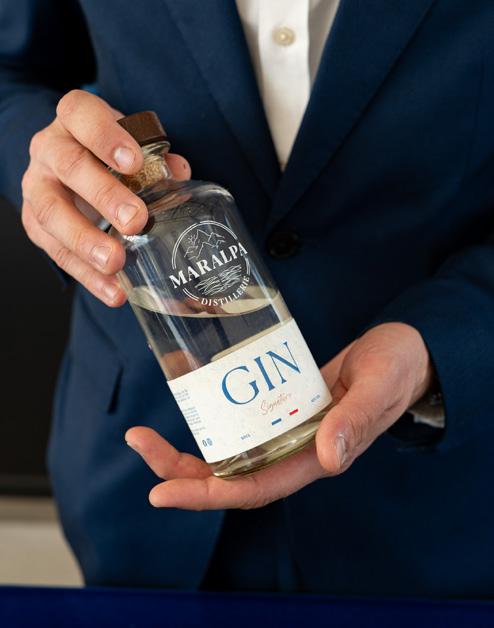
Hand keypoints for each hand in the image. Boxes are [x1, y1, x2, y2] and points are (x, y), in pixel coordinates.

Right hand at [21, 89, 190, 305]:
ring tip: (116, 263)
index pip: (80, 114)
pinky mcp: (35, 225)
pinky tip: (113, 291)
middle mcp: (49, 150)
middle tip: (136, 221)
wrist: (68, 172)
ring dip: (86, 241)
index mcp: (74, 122)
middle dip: (104, 195)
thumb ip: (156, 159)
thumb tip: (179, 172)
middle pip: (70, 167)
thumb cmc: (107, 157)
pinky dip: (87, 276)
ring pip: (52, 213)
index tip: (134, 162)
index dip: (105, 135)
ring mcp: (37, 188)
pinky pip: (56, 252)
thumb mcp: (131, 148)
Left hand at [126, 322, 432, 509]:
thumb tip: (327, 458)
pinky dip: (214, 418)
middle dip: (181, 470)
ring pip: (230, 451)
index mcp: (317, 456)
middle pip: (230, 474)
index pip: (254, 488)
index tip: (160, 492)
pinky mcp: (283, 405)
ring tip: (146, 434)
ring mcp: (287, 429)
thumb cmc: (395, 370)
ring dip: (188, 449)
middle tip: (138, 442)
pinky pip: (243, 421)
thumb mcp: (378, 388)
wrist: (401, 353)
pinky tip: (190, 403)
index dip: (206, 495)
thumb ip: (355, 421)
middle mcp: (295, 449)